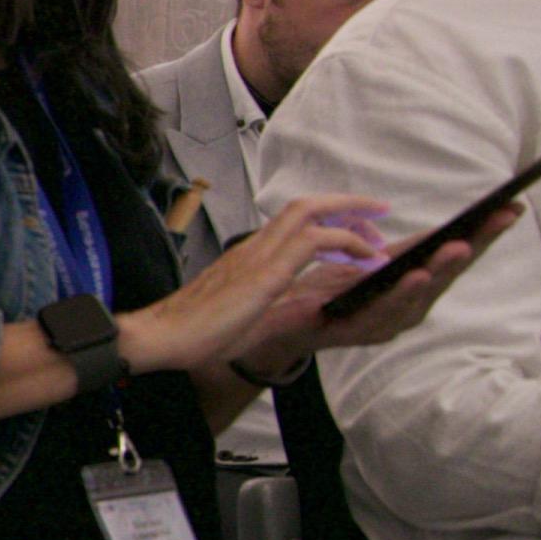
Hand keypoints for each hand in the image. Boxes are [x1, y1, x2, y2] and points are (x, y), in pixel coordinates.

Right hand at [129, 196, 390, 376]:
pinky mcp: (266, 274)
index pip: (292, 219)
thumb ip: (250, 294)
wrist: (161, 336)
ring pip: (312, 213)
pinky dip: (347, 243)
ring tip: (379, 234)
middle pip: (306, 204)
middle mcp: (254, 246)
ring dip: (353, 217)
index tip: (354, 221)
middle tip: (379, 211)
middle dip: (347, 203)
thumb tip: (262, 299)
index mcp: (247, 254)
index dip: (326, 214)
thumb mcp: (231, 305)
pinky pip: (316, 243)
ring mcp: (259, 256)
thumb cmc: (189, 330)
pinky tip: (364, 259)